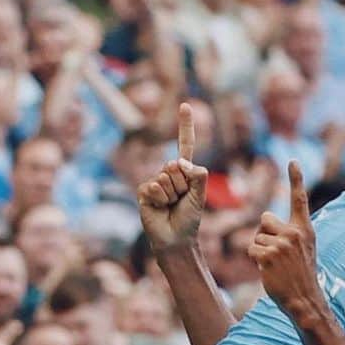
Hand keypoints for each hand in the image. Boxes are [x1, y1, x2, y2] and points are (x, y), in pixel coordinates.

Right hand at [137, 103, 208, 251]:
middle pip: (175, 165)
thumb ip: (197, 175)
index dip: (185, 125)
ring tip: (170, 206)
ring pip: (165, 177)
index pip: (185, 144)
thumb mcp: (200, 196)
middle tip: (180, 200)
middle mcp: (169, 173)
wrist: (175, 239)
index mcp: (184, 172)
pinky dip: (160, 198)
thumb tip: (179, 161)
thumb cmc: (189, 219)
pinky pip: (154, 186)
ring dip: (172, 194)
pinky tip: (159, 207)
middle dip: (182, 185)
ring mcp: (155, 181)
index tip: (185, 105)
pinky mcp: (144, 191)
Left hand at [247, 162, 323, 325]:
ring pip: (256, 237)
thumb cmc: (301, 274)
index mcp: (305, 229)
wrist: (304, 299)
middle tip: (277, 253)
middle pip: (264, 218)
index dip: (296, 179)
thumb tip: (264, 219)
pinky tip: (269, 270)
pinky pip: (251, 249)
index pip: (299, 199)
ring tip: (275, 265)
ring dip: (260, 250)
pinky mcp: (269, 255)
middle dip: (264, 233)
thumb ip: (289, 232)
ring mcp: (282, 244)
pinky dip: (256, 260)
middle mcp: (295, 233)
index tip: (292, 161)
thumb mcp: (303, 249)